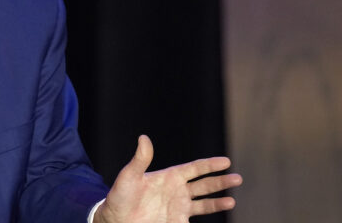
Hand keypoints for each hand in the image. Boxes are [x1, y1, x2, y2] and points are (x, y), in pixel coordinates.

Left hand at [95, 135, 241, 222]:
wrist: (114, 219)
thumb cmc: (119, 196)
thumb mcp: (129, 176)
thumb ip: (140, 159)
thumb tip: (143, 138)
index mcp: (169, 177)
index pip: (194, 168)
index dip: (210, 165)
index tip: (226, 161)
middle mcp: (177, 191)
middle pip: (204, 185)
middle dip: (221, 182)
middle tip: (238, 178)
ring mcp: (178, 208)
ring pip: (204, 204)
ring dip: (218, 202)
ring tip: (231, 201)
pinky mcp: (176, 222)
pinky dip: (208, 220)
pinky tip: (218, 218)